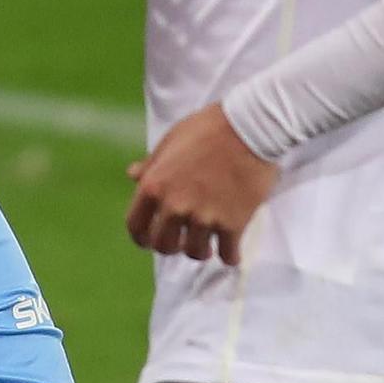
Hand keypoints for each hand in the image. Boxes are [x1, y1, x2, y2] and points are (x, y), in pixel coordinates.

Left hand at [125, 104, 280, 266]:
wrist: (250, 127)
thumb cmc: (209, 127)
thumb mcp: (172, 140)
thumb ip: (152, 164)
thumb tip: (133, 175)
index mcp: (154, 185)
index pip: (136, 226)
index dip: (142, 237)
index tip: (150, 239)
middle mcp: (175, 206)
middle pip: (164, 246)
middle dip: (172, 246)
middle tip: (184, 240)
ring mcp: (204, 217)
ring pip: (196, 252)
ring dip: (201, 250)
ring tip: (209, 243)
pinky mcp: (232, 224)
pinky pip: (227, 254)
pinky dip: (229, 255)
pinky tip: (232, 250)